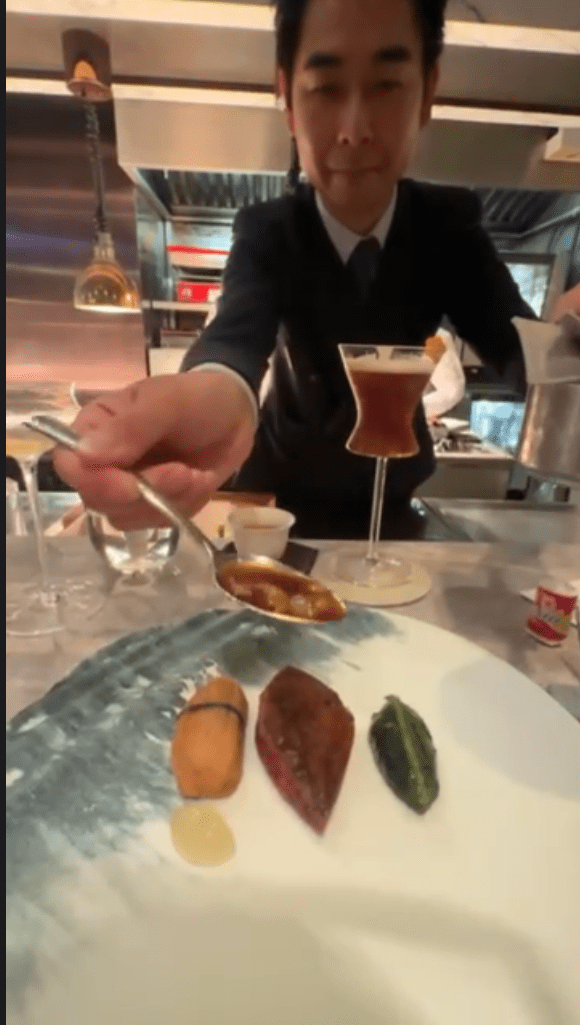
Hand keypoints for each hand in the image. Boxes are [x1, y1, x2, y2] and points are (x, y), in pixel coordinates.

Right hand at [52, 372, 255, 528]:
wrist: (236, 415)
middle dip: (143, 493)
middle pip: (96, 499)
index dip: (93, 481)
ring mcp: (126, 488)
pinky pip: (156, 523)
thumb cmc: (196, 398)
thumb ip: (130, 428)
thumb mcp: (167, 402)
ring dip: (167, 500)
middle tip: (182, 472)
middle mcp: (102, 462)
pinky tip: (198, 480)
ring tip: (194, 473)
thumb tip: (84, 455)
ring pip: (127, 517)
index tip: (129, 485)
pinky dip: (182, 506)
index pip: (69, 464)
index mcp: (94, 429)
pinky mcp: (152, 507)